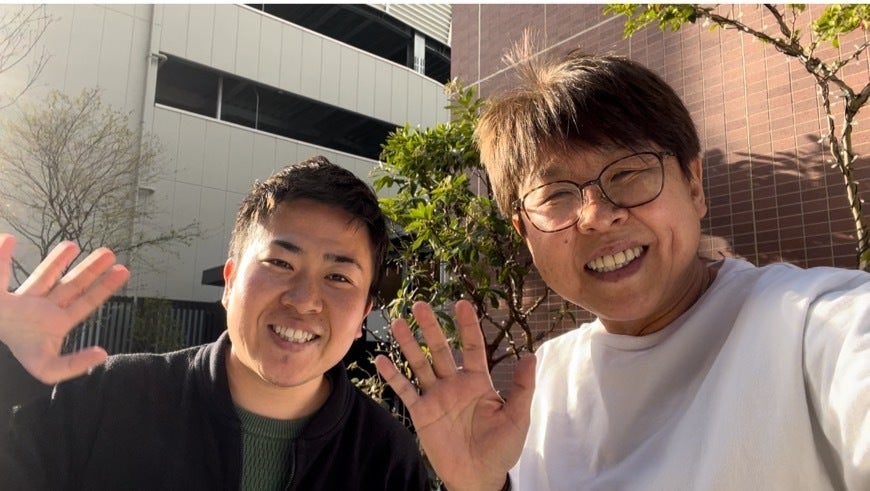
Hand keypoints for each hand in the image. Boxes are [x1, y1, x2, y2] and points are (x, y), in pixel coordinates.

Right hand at [0, 234, 129, 383]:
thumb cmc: (21, 355)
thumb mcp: (48, 369)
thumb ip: (74, 365)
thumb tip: (103, 354)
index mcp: (56, 321)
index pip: (85, 301)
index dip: (104, 287)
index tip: (122, 271)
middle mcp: (43, 307)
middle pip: (71, 284)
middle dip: (90, 269)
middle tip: (109, 253)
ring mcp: (22, 299)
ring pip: (44, 275)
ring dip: (57, 260)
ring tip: (73, 245)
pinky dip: (1, 257)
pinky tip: (8, 240)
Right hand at [375, 300, 535, 490]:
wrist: (479, 477)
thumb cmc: (502, 448)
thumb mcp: (517, 417)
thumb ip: (521, 387)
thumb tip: (530, 355)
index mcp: (477, 381)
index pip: (471, 346)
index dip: (467, 326)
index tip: (462, 304)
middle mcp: (454, 384)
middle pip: (440, 349)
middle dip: (431, 327)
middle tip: (421, 305)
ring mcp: (435, 397)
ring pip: (419, 364)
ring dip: (408, 344)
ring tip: (398, 323)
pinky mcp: (421, 413)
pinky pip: (405, 391)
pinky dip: (393, 376)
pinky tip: (381, 359)